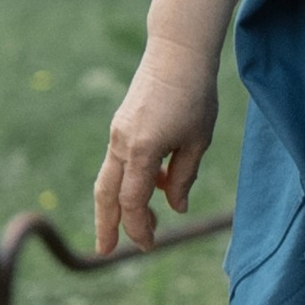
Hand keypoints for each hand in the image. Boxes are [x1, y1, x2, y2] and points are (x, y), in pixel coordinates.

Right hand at [95, 42, 219, 254]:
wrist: (177, 53)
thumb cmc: (195, 95)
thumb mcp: (198, 141)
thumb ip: (183, 177)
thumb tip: (175, 208)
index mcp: (142, 150)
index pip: (132, 201)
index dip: (138, 227)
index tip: (148, 246)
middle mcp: (122, 144)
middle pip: (106, 194)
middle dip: (107, 225)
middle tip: (106, 252)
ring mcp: (118, 134)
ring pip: (108, 179)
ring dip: (117, 206)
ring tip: (136, 227)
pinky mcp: (121, 126)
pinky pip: (121, 162)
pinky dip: (131, 181)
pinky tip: (160, 185)